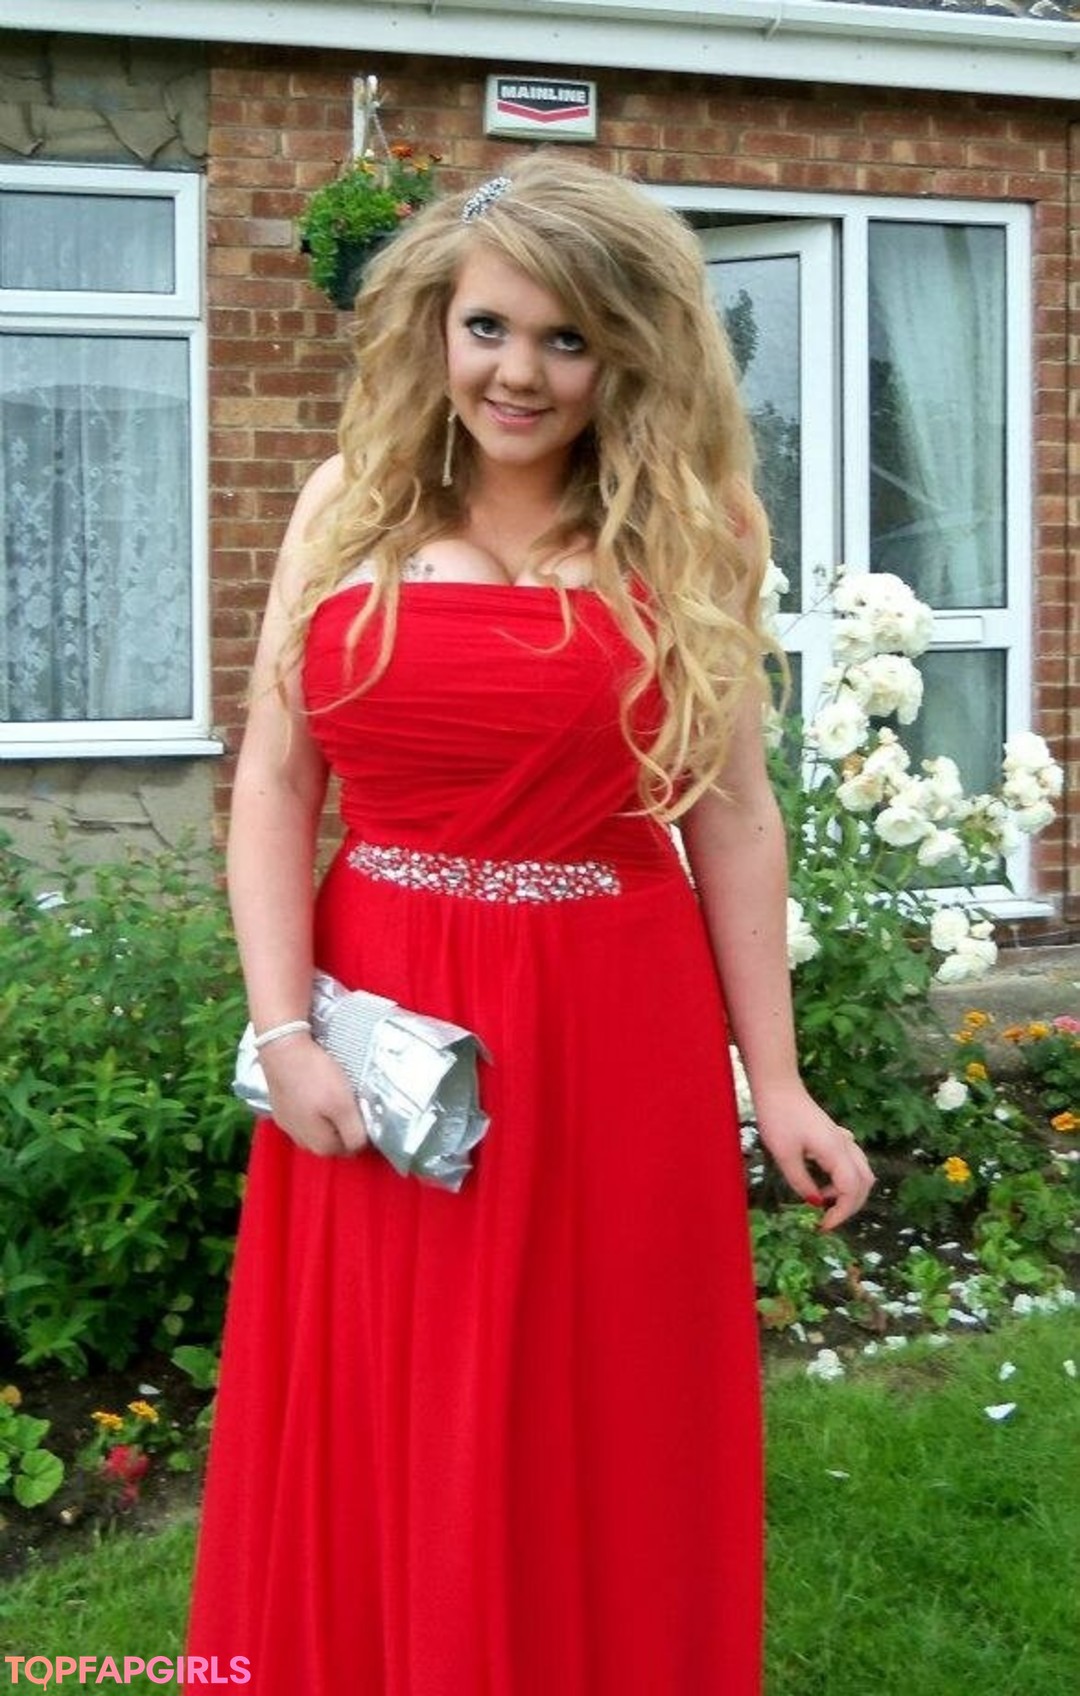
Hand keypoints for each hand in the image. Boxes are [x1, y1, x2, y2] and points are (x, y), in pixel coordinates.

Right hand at [259, 1034, 369, 1156]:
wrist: (282, 1049)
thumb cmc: (314, 1076)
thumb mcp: (344, 1105)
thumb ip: (355, 1132)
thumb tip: (361, 1146)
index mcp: (318, 1144)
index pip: (348, 1150)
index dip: (362, 1134)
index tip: (367, 1115)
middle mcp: (300, 1139)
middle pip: (331, 1141)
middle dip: (345, 1128)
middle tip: (355, 1105)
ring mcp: (287, 1123)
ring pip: (316, 1128)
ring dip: (328, 1118)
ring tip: (337, 1097)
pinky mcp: (280, 1106)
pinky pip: (302, 1114)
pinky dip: (313, 1107)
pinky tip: (317, 1091)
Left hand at [753, 1082, 874, 1230]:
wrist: (777, 1086)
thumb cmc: (778, 1117)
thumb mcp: (784, 1154)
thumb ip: (801, 1181)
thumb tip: (815, 1203)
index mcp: (836, 1151)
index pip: (851, 1191)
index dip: (841, 1213)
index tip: (822, 1226)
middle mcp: (845, 1145)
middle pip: (864, 1184)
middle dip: (849, 1207)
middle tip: (826, 1220)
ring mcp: (842, 1139)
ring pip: (862, 1172)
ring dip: (849, 1192)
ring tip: (822, 1201)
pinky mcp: (835, 1135)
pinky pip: (852, 1162)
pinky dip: (845, 1178)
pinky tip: (824, 1181)